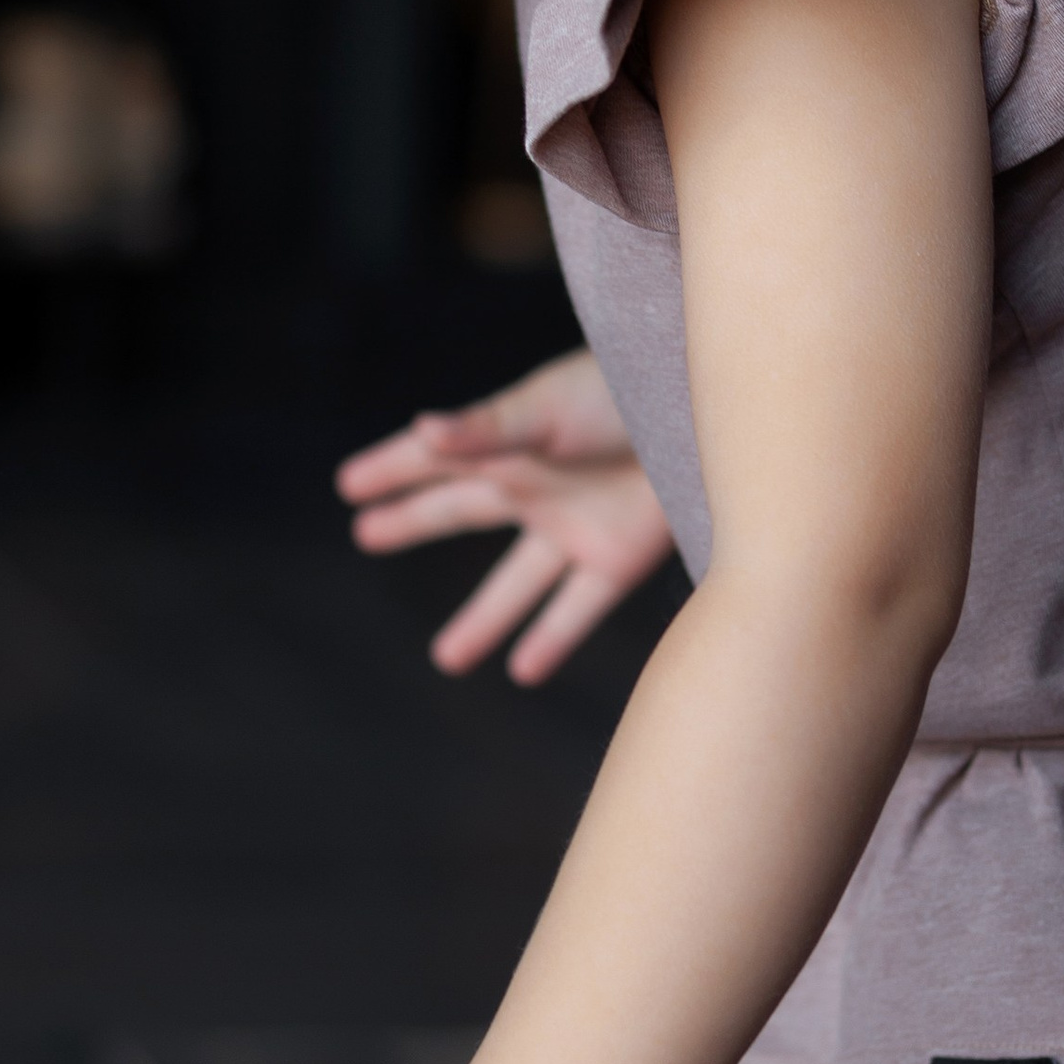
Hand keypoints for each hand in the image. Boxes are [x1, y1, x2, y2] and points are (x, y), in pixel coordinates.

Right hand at [336, 350, 676, 681]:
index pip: (434, 458)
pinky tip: (523, 672)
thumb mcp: (549, 409)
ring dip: (483, 620)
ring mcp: (576, 526)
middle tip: (365, 534)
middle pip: (458, 512)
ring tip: (446, 659)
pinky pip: (576, 608)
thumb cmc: (631, 392)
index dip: (390, 469)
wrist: (715, 421)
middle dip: (412, 522)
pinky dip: (551, 641)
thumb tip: (422, 432)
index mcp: (509, 444)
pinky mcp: (618, 558)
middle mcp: (535, 487)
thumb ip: (486, 429)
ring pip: (516, 585)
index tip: (348, 484)